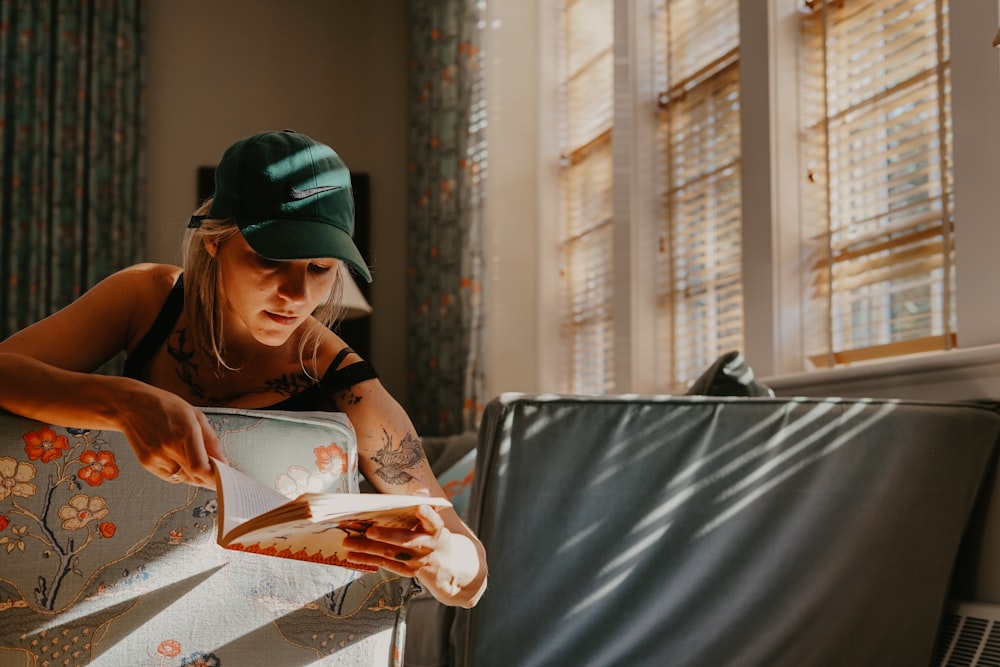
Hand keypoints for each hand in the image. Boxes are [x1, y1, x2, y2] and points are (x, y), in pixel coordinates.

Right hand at [113, 381, 223, 487]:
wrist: (131, 406)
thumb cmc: (165, 406)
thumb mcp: (195, 415)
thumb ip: (211, 440)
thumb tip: (222, 460)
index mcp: (185, 431)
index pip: (200, 467)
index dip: (214, 477)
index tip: (224, 478)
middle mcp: (169, 447)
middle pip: (193, 476)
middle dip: (208, 478)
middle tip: (216, 475)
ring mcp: (156, 457)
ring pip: (183, 478)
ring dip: (194, 475)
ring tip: (196, 461)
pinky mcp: (147, 463)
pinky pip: (170, 476)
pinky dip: (180, 473)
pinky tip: (179, 459)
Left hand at [343, 504, 483, 606]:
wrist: (451, 569)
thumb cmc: (438, 539)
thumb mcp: (438, 524)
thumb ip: (427, 509)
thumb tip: (418, 491)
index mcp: (437, 532)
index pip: (434, 521)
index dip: (428, 515)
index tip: (420, 507)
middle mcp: (428, 547)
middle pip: (405, 540)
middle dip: (387, 536)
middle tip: (369, 531)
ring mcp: (417, 562)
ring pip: (390, 554)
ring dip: (368, 549)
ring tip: (349, 543)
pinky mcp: (408, 571)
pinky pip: (385, 564)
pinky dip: (368, 560)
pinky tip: (353, 555)